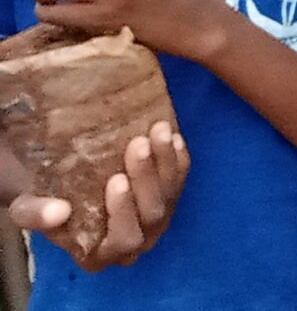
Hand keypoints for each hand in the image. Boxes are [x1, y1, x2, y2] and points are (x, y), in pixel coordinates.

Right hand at [10, 121, 186, 270]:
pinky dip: (178, 158)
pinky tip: (173, 137)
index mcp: (100, 254)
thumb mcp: (27, 208)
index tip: (116, 180)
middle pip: (152, 215)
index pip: (122, 240)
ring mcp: (154, 221)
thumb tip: (58, 212)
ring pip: (170, 194)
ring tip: (157, 131)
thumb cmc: (43, 202)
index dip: (124, 212)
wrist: (60, 184)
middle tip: (137, 145)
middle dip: (147, 178)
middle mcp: (134, 242)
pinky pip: (181, 179)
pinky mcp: (167, 198)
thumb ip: (35, 214)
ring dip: (165, 161)